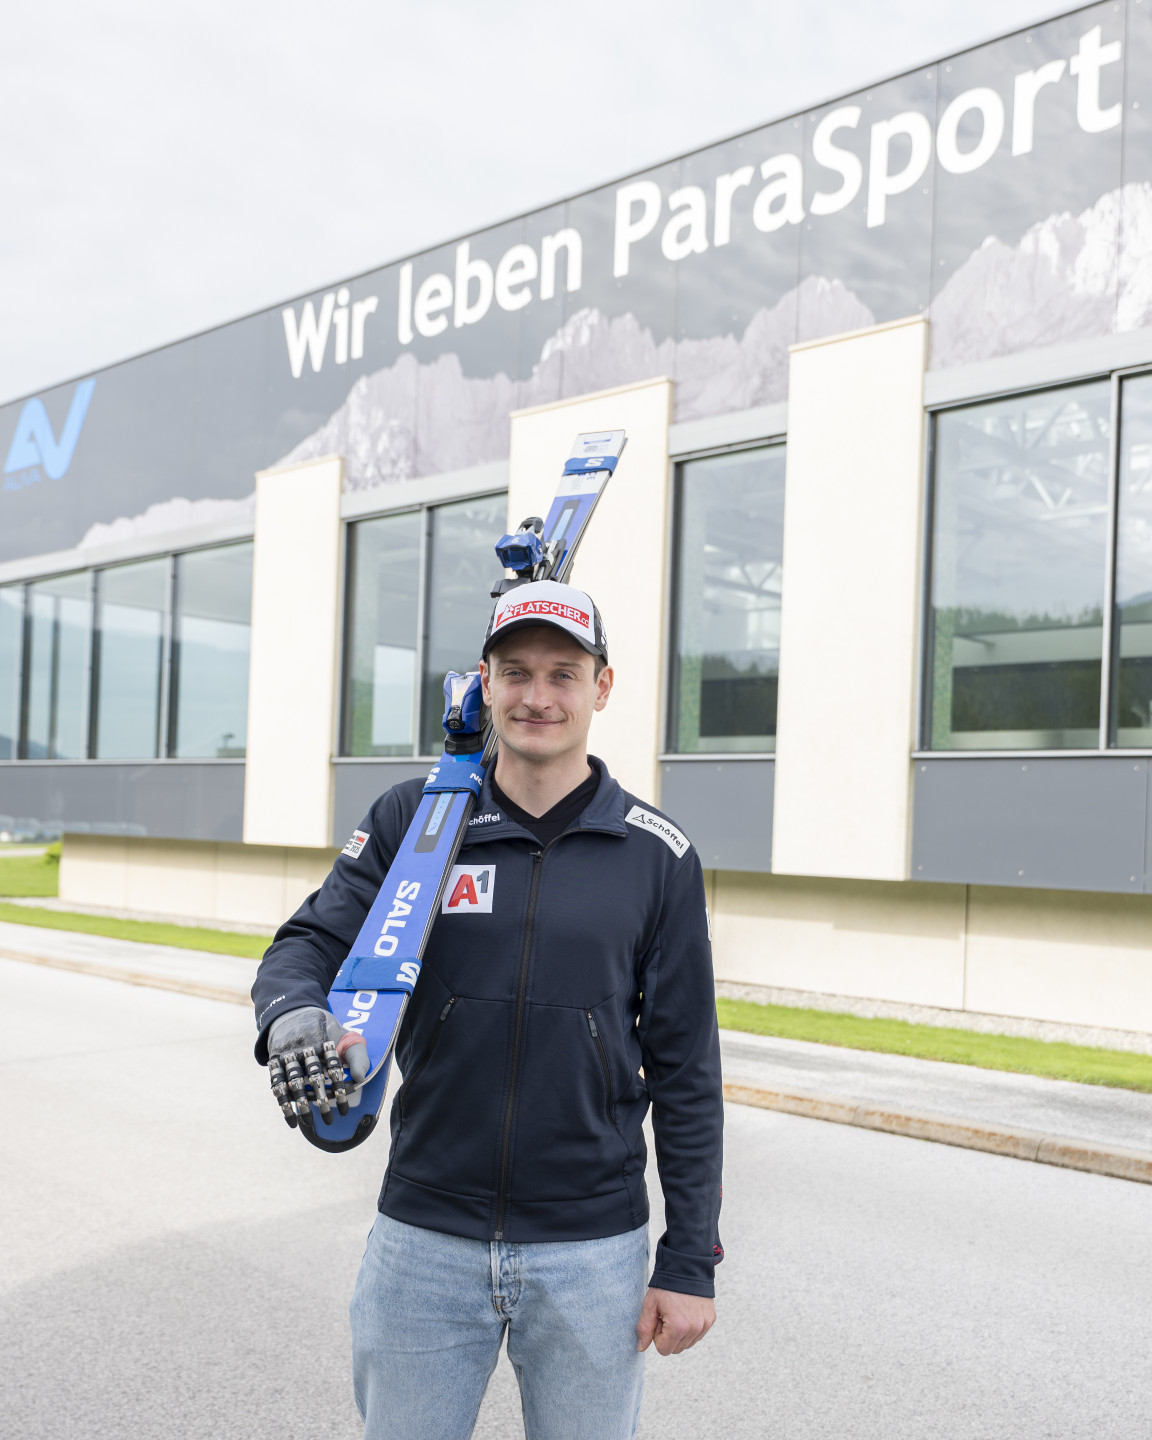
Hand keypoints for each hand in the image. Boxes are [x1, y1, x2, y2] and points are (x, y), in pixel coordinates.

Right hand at [266, 1005, 369, 1128]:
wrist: (290, 1011)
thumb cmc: (323, 1028)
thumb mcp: (343, 1034)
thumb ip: (356, 1055)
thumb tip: (361, 1079)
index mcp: (323, 1037)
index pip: (333, 1064)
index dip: (340, 1086)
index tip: (346, 1105)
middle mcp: (303, 1045)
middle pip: (313, 1074)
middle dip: (321, 1098)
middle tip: (329, 1119)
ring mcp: (287, 1053)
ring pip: (293, 1082)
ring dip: (302, 1104)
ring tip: (310, 1123)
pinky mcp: (274, 1061)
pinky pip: (277, 1085)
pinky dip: (284, 1104)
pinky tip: (292, 1121)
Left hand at [636, 1287, 715, 1355]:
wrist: (687, 1266)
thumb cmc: (666, 1285)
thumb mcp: (650, 1304)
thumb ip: (644, 1328)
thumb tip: (641, 1348)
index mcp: (678, 1327)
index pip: (663, 1350)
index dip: (657, 1336)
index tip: (658, 1319)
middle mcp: (695, 1329)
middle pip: (676, 1349)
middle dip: (668, 1336)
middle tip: (666, 1315)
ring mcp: (705, 1325)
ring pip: (687, 1344)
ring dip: (679, 1333)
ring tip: (676, 1312)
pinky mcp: (711, 1319)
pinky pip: (697, 1335)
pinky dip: (690, 1328)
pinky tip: (686, 1311)